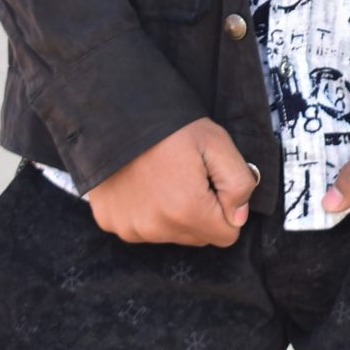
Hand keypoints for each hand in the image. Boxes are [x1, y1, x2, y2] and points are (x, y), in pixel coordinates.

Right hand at [87, 118, 254, 245]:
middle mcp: (156, 228)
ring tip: (163, 178)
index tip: (212, 183)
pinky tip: (142, 184)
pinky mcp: (111, 223)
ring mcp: (130, 228)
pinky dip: (146, 212)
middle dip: (201, 213)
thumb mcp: (217, 143)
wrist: (117, 113)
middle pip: (198, 237)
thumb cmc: (170, 127)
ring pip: (171, 235)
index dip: (226, 208)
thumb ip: (239, 183)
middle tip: (188, 177)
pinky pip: (142, 230)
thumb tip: (238, 217)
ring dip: (173, 214)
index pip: (226, 235)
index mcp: (186, 210)